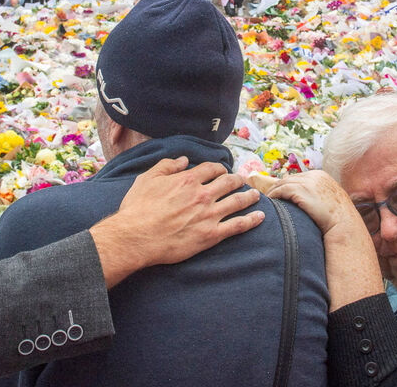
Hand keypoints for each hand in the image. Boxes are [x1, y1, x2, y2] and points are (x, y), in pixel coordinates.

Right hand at [90, 157, 263, 286]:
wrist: (136, 237)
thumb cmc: (138, 209)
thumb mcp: (147, 179)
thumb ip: (166, 166)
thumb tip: (183, 159)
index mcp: (188, 180)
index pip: (211, 168)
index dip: (218, 168)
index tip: (222, 170)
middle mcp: (202, 194)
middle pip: (228, 182)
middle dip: (237, 179)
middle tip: (242, 180)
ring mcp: (209, 215)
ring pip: (237, 201)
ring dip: (249, 196)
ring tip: (256, 194)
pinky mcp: (211, 235)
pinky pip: (237, 225)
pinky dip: (251, 220)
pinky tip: (260, 217)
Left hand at [257, 170, 360, 234]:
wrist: (345, 224)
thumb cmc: (338, 218)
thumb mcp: (329, 201)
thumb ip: (317, 196)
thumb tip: (302, 200)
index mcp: (321, 175)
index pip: (298, 177)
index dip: (287, 185)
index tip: (278, 194)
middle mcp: (314, 175)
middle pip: (289, 178)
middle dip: (278, 187)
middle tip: (267, 196)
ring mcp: (308, 181)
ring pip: (283, 183)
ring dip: (273, 192)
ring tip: (266, 200)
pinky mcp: (301, 190)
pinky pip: (281, 190)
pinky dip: (274, 195)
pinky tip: (270, 203)